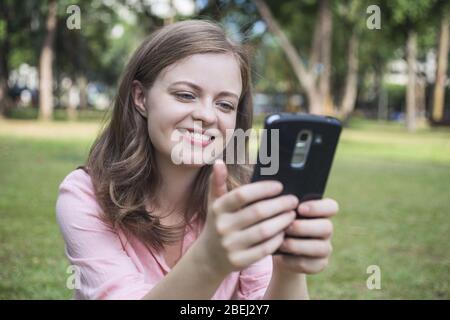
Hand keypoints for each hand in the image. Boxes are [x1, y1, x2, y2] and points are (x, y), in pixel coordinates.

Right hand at [195, 159, 298, 275]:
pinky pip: (265, 249)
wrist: (209, 257)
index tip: (279, 186)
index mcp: (218, 208)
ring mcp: (230, 245)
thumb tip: (219, 162)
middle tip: (293, 200)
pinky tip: (284, 231)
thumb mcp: (214, 203)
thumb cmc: (218, 223)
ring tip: (292, 214)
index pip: (242, 195)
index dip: (263, 189)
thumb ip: (217, 182)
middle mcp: (222, 226)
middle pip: (257, 212)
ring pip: (264, 231)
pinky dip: (277, 239)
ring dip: (282, 221)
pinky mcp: (239, 261)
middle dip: (279, 205)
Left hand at [273, 198, 338, 273]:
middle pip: (327, 227)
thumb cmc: (280, 222)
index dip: (317, 207)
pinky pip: (311, 264)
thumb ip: (287, 206)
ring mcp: (325, 248)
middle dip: (305, 227)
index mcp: (322, 212)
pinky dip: (294, 260)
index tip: (300, 208)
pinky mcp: (318, 264)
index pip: (331, 207)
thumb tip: (283, 201)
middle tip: (288, 227)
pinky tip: (283, 256)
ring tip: (282, 242)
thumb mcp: (282, 212)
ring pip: (321, 247)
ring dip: (299, 245)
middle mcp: (326, 229)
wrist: (277, 247)